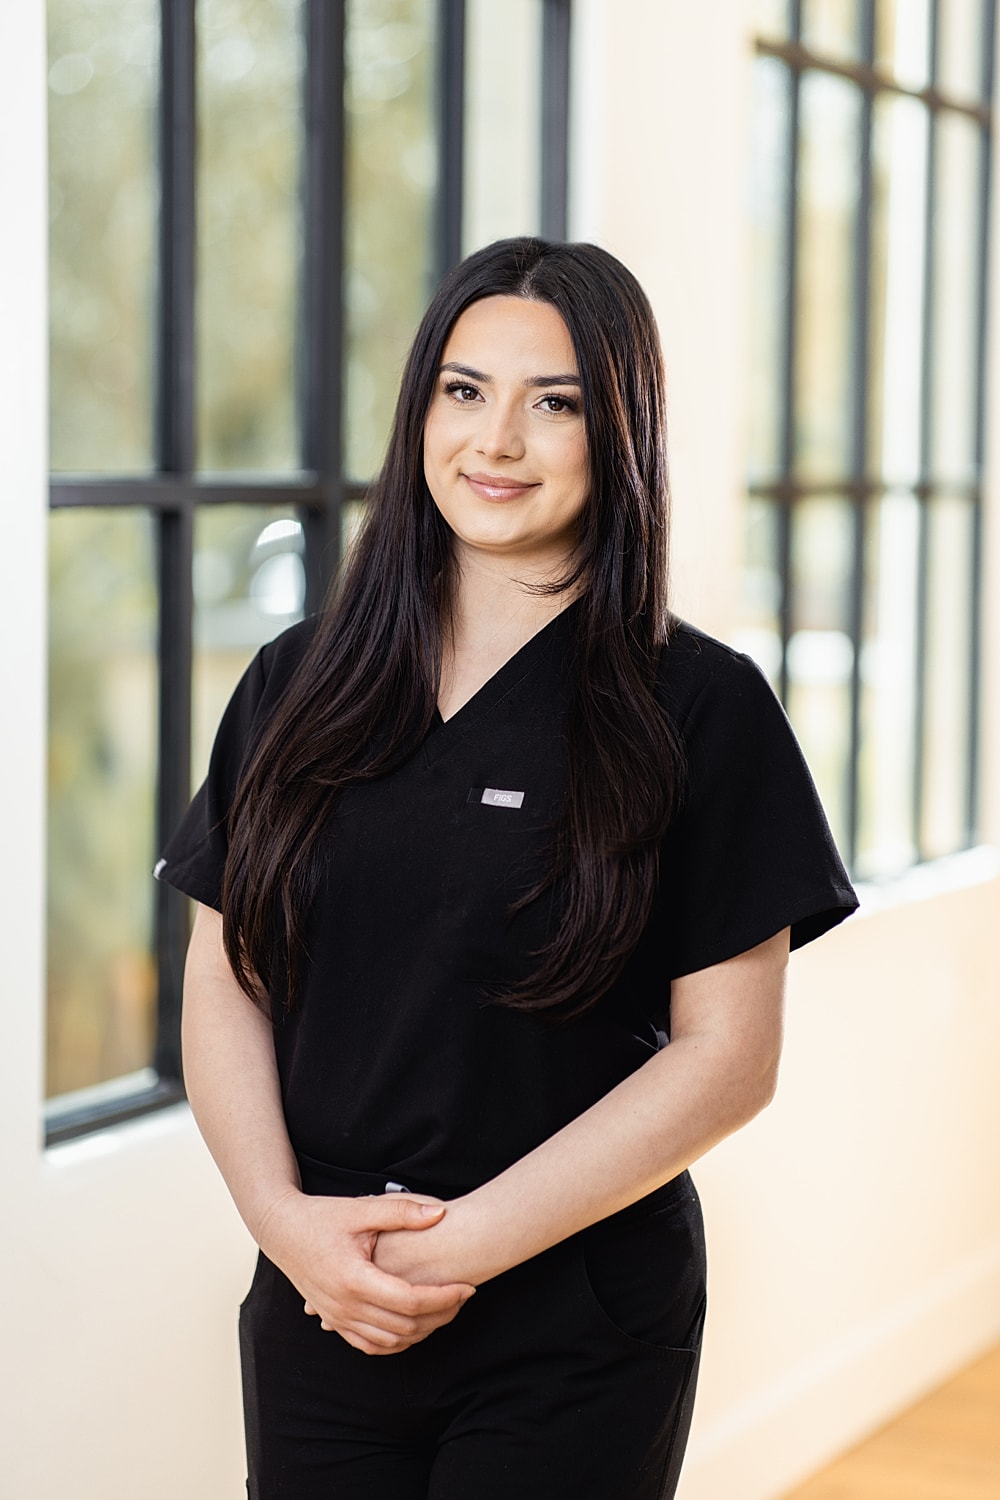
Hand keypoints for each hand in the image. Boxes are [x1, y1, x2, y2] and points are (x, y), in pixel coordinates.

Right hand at [256, 1189, 475, 1354]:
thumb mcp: (362, 1209)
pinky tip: (416, 1326)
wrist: (283, 1232)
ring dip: (422, 1331)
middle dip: (441, 1315)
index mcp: (354, 1278)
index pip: (411, 1300)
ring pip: (390, 1342)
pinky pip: (370, 1345)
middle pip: (405, 1326)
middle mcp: (345, 1306)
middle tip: (463, 1296)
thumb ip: (402, 1211)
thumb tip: (441, 1213)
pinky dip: (397, 1341)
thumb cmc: (322, 1217)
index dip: (444, 1296)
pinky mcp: (334, 1322)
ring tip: (446, 1309)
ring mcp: (338, 1318)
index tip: (467, 1285)